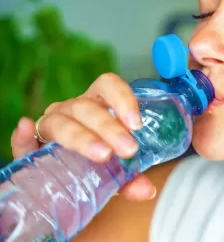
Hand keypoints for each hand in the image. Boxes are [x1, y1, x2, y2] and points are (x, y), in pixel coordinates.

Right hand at [10, 73, 155, 200]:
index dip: (122, 99)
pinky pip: (23, 140)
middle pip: (87, 108)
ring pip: (62, 122)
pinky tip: (25, 130)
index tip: (137, 124)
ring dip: (81, 137)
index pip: (107, 86)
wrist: (63, 179)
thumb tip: (147, 190)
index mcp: (96, 106)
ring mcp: (51, 125)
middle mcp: (73, 110)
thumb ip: (130, 178)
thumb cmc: (93, 164)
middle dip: (109, 128)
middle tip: (128, 150)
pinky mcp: (29, 146)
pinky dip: (22, 136)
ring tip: (101, 153)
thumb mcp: (115, 171)